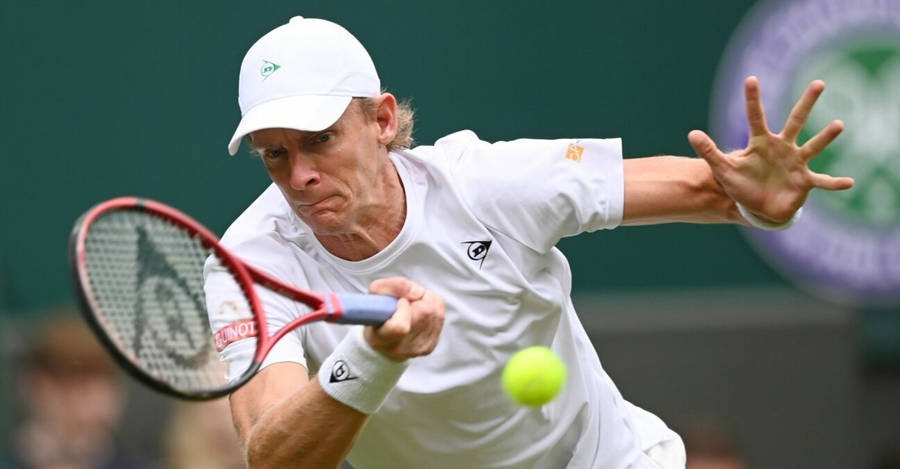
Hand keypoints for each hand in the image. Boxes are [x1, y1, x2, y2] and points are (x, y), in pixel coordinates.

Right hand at [364, 277, 444, 361]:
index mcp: (382, 339)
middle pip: (424, 312)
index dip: (403, 308)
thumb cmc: (377, 316)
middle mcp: (403, 347)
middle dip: (416, 297)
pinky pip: (440, 312)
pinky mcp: (431, 344)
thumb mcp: (374, 296)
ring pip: (434, 310)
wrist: (384, 342)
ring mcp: (420, 347)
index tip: (399, 302)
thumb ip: (391, 287)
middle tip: (405, 299)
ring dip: (425, 299)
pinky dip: (432, 305)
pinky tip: (420, 310)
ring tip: (411, 304)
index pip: (401, 327)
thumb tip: (417, 291)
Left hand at [688, 76, 854, 222]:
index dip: (752, 100)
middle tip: (819, 82)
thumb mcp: (723, 169)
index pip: (755, 117)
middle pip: (796, 121)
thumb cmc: (741, 185)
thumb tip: (691, 133)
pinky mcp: (804, 182)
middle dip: (806, 103)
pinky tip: (850, 182)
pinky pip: (822, 182)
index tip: (750, 79)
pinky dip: (834, 183)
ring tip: (839, 124)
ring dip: (825, 137)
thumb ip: (709, 152)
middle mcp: (782, 148)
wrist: (758, 207)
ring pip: (813, 146)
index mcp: (761, 143)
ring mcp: (795, 163)